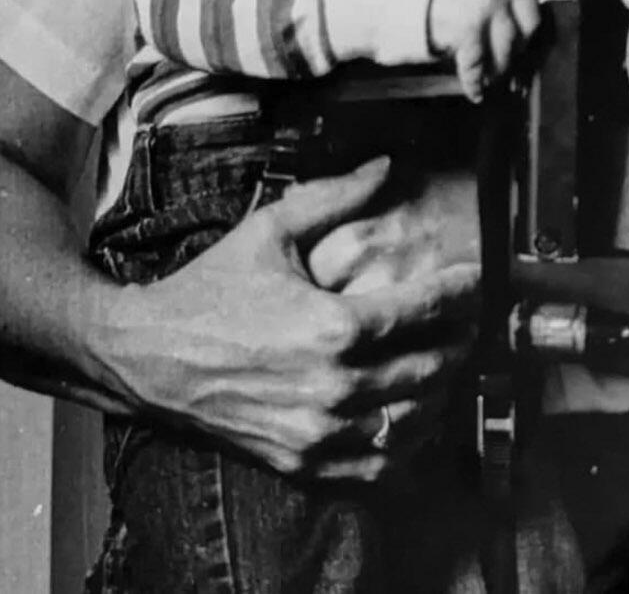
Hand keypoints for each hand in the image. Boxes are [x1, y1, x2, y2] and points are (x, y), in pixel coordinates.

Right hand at [99, 158, 478, 479]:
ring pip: (416, 419)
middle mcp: (334, 386)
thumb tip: (386, 165)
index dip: (461, 290)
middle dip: (462, 338)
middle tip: (472, 317)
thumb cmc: (211, 290)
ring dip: (443, 389)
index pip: (425, 309)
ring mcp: (321, 433)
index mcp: (332, 326)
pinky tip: (414, 411)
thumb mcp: (271, 230)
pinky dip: (409, 440)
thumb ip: (334, 195)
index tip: (478, 277)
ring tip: (449, 360)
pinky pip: (381, 464)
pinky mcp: (306, 463)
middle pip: (432, 367)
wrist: (150, 358)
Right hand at [427, 0, 597, 101]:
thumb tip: (530, 12)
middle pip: (532, 21)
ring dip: (499, 65)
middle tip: (504, 51)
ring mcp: (487, 4)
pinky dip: (477, 81)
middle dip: (520, 41)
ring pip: (509, 47)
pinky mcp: (470, 28)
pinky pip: (481, 64)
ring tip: (488, 71)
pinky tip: (475, 89)